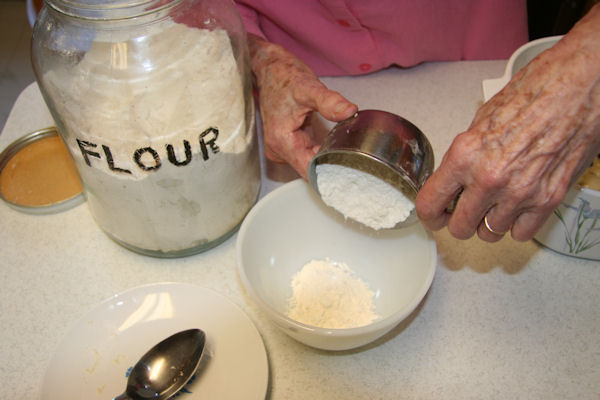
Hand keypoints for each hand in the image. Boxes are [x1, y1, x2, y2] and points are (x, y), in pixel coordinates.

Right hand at [247, 34, 357, 178]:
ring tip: (341, 146)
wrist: (270, 68)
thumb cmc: (285, 77)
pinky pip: (306, 155)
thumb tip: (349, 111)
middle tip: (351, 154)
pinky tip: (330, 143)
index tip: (349, 168)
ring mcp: (281, 148)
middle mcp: (278, 149)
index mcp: (281, 141)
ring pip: (308, 163)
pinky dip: (319, 150)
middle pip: (309, 169)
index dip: (328, 172)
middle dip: (330, 163)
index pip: (308, 170)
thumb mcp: (309, 87)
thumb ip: (329, 102)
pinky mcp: (286, 145)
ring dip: (324, 157)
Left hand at [416, 5, 599, 241]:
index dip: (429, 215)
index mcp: (466, 155)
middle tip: (464, 209)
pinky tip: (516, 206)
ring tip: (494, 202)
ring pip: (489, 233)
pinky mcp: (548, 200)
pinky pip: (520, 233)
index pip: (430, 205)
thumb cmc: (534, 92)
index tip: (434, 215)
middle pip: (459, 227)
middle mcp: (490, 179)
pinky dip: (516, 224)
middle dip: (458, 219)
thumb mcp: (481, 120)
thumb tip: (452, 181)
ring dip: (488, 221)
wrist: (578, 84)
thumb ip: (463, 157)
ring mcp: (520, 193)